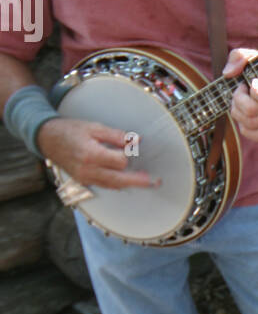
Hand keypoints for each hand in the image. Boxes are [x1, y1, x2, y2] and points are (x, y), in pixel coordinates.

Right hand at [37, 118, 157, 188]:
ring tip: (145, 182)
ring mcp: (85, 178)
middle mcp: (88, 170)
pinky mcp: (83, 181)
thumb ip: (115, 136)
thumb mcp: (94, 127)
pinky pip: (104, 185)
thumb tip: (135, 140)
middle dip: (137, 181)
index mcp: (91, 155)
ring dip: (129, 184)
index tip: (134, 147)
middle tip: (153, 181)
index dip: (129, 155)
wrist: (47, 139)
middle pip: (119, 180)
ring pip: (112, 186)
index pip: (119, 161)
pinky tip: (126, 181)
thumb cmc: (70, 130)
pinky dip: (116, 184)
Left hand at [225, 47, 257, 140]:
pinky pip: (255, 135)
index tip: (253, 81)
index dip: (254, 91)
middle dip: (238, 100)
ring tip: (240, 100)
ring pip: (250, 123)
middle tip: (241, 89)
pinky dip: (244, 126)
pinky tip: (243, 114)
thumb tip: (228, 73)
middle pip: (252, 111)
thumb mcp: (251, 56)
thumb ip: (239, 57)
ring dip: (237, 111)